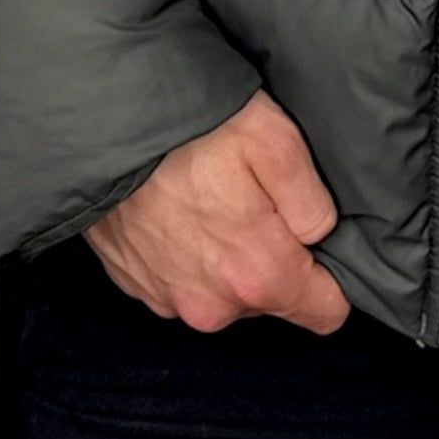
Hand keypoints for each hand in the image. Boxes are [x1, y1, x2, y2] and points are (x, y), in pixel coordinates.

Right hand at [84, 91, 349, 333]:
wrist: (104, 126)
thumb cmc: (191, 129)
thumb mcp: (277, 142)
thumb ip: (313, 202)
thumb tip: (321, 234)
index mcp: (256, 274)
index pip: (324, 312)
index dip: (333, 275)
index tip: (322, 241)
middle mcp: (212, 304)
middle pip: (271, 295)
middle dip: (273, 252)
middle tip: (255, 194)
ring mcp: (168, 300)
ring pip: (225, 288)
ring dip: (227, 252)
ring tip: (213, 193)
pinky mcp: (137, 285)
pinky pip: (183, 279)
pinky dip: (188, 251)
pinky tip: (180, 205)